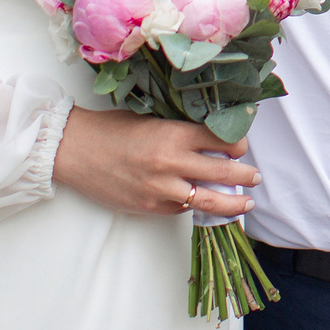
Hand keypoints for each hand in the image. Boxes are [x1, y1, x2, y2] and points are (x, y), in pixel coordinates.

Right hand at [52, 106, 259, 217]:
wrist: (75, 151)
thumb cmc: (111, 129)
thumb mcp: (151, 119)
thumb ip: (180, 130)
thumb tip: (210, 137)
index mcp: (173, 135)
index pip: (221, 140)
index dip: (237, 144)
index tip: (242, 147)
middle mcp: (171, 164)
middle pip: (223, 173)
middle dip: (246, 175)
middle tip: (255, 176)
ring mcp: (161, 190)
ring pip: (208, 201)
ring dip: (232, 203)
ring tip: (246, 203)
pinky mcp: (150, 208)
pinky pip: (182, 209)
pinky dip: (194, 206)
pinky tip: (203, 203)